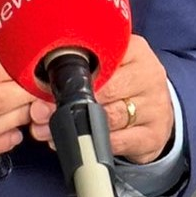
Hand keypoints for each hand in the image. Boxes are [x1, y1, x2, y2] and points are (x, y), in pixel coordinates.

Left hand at [28, 34, 174, 164]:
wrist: (157, 110)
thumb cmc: (124, 84)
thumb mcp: (110, 64)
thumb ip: (80, 66)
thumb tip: (38, 87)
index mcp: (135, 51)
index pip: (101, 58)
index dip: (69, 74)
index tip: (44, 86)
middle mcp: (149, 76)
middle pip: (105, 90)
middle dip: (67, 104)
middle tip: (39, 113)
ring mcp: (154, 106)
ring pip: (109, 118)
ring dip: (75, 127)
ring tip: (48, 131)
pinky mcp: (154, 134)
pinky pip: (118, 142)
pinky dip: (93, 145)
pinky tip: (74, 144)